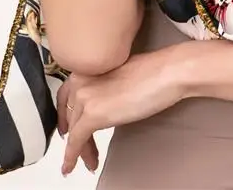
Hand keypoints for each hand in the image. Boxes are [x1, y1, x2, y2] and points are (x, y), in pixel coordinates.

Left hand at [58, 45, 190, 176]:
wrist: (168, 72)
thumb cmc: (154, 70)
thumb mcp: (119, 75)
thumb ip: (104, 87)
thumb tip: (103, 104)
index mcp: (88, 66)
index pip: (66, 95)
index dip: (64, 115)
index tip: (65, 128)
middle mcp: (81, 79)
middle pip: (70, 115)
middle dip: (76, 136)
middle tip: (82, 151)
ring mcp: (85, 95)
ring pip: (74, 130)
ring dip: (80, 150)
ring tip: (89, 162)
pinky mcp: (93, 114)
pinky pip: (76, 142)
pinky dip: (72, 157)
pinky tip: (72, 166)